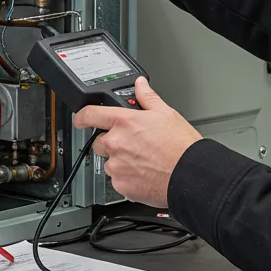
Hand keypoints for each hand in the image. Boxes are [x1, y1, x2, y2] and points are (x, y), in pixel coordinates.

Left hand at [73, 78, 201, 207]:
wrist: (191, 175)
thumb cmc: (181, 146)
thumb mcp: (166, 113)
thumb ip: (147, 97)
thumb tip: (140, 85)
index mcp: (125, 122)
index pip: (90, 114)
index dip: (81, 116)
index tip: (79, 119)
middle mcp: (116, 143)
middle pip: (100, 142)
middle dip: (112, 143)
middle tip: (134, 146)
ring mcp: (117, 166)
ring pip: (109, 163)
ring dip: (120, 162)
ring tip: (143, 162)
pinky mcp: (121, 185)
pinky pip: (118, 180)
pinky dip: (127, 178)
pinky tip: (144, 174)